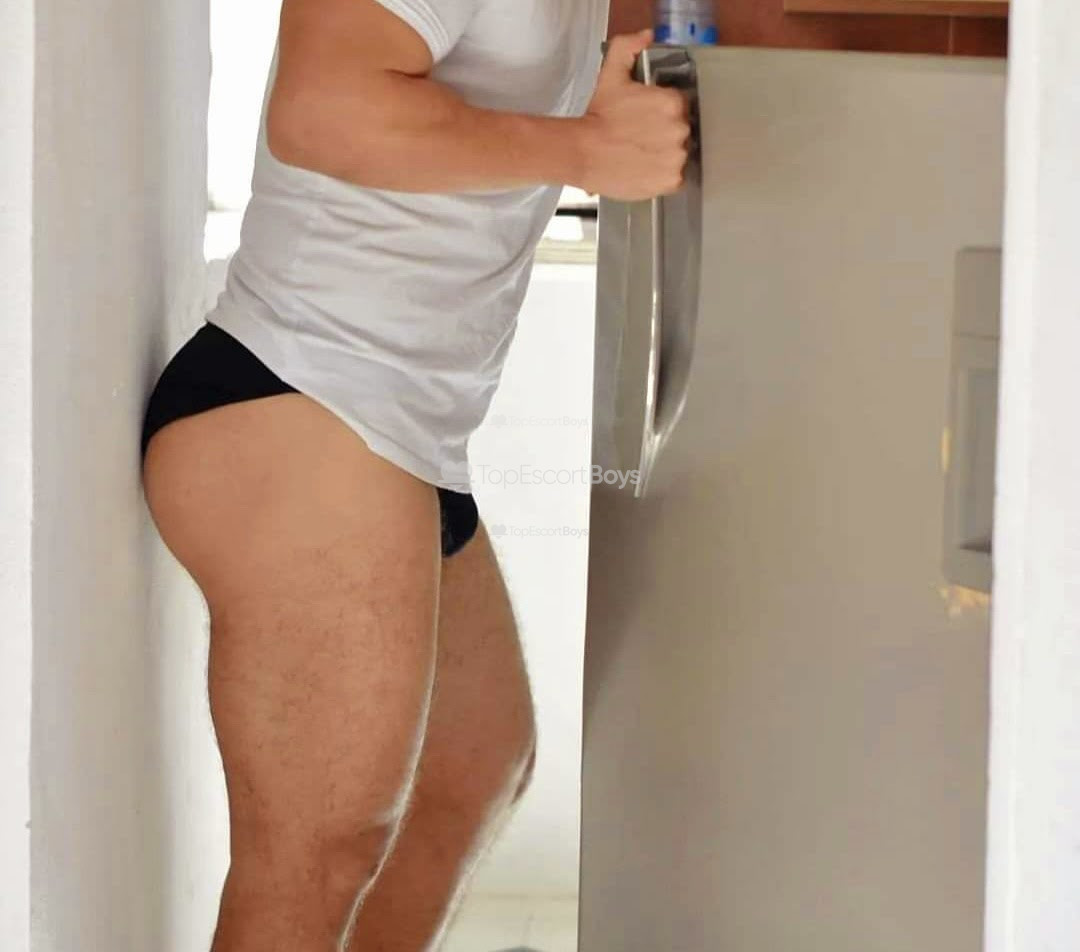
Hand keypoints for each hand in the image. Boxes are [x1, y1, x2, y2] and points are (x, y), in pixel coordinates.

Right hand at [575, 29, 690, 200]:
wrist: (583, 152)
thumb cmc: (598, 117)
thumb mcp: (612, 73)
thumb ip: (628, 48)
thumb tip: (645, 38)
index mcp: (672, 102)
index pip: (678, 107)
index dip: (660, 114)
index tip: (646, 119)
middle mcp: (680, 129)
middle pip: (680, 131)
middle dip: (663, 134)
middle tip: (640, 137)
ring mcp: (677, 157)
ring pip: (678, 154)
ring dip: (664, 155)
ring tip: (641, 154)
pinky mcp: (671, 180)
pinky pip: (675, 178)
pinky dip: (662, 176)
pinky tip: (644, 169)